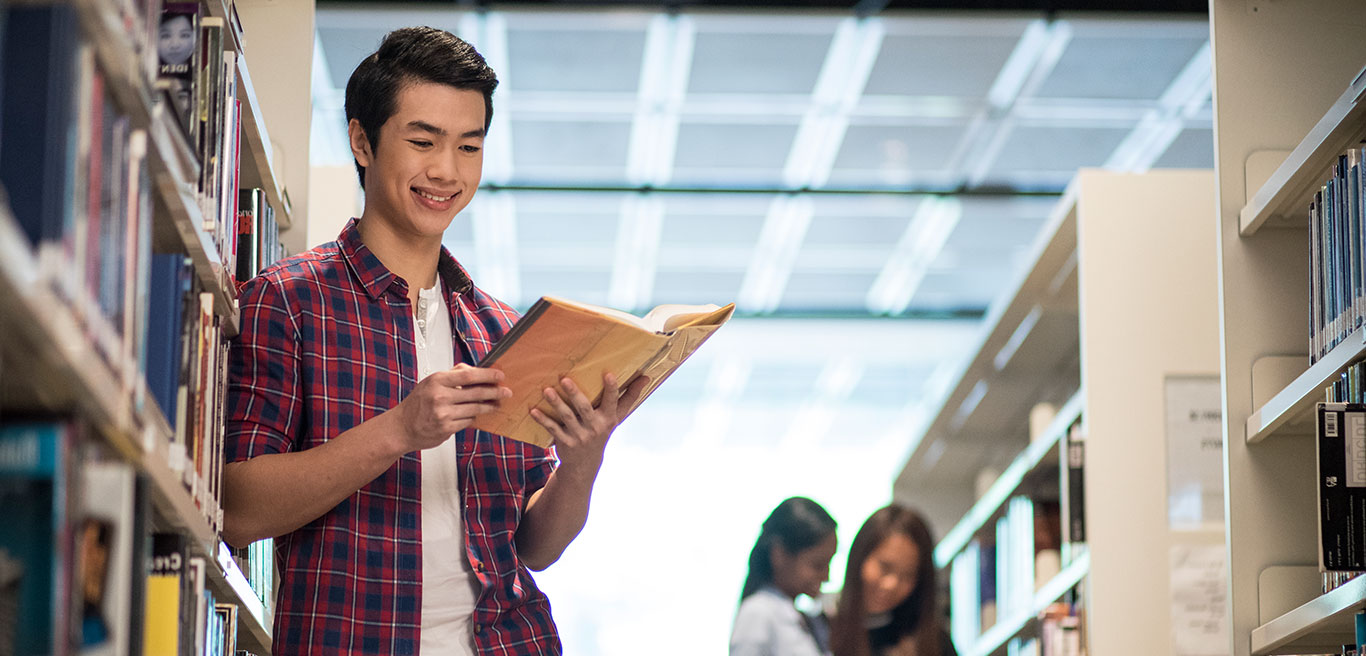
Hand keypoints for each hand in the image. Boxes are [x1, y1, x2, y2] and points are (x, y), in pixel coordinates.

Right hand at [392, 364, 509, 452]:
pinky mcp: (446, 429)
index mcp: (437, 380)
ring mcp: (443, 414)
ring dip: (489, 407)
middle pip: (476, 393)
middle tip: (506, 392)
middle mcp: (440, 396)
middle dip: (495, 392)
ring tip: (497, 404)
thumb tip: (475, 370)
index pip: (468, 375)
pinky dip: (473, 418)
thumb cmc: (417, 404)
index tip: (500, 375)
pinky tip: (476, 415)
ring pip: (475, 409)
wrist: (401, 428)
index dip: (488, 375)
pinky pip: (468, 422)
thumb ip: (453, 375)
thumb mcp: (431, 382)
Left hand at [529, 373, 648, 479]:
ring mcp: (579, 435)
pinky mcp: (564, 441)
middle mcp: (595, 427)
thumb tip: (646, 377)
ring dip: (556, 403)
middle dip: (575, 394)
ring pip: (567, 417)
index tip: (609, 374)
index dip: (612, 389)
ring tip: (547, 390)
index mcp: (609, 418)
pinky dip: (542, 420)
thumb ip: (630, 396)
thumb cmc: (602, 430)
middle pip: (584, 408)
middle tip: (564, 379)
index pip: (612, 401)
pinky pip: (553, 429)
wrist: (585, 462)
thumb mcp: (617, 417)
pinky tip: (533, 410)